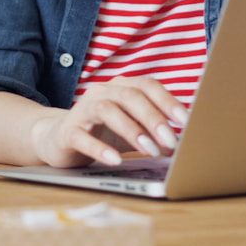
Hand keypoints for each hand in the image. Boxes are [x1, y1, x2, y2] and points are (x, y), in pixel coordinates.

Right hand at [29, 77, 187, 168]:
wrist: (58, 139)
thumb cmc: (102, 133)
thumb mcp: (132, 129)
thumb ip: (154, 132)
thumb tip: (183, 144)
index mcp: (121, 88)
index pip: (147, 85)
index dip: (167, 101)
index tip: (186, 121)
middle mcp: (101, 93)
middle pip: (130, 96)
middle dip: (153, 118)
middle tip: (171, 141)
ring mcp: (82, 110)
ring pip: (107, 110)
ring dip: (132, 130)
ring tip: (150, 151)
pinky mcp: (68, 131)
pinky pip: (83, 137)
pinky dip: (100, 148)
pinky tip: (115, 160)